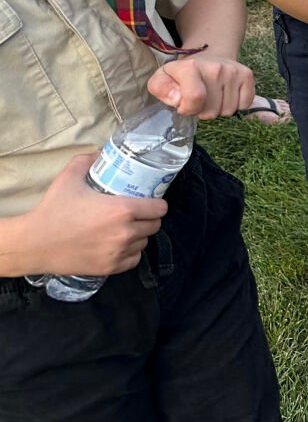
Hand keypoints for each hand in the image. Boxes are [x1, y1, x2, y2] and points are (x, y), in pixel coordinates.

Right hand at [20, 154, 167, 277]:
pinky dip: (130, 253)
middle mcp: (126, 232)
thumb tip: (101, 153)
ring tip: (126, 229)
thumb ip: (88, 160)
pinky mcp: (110, 268)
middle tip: (136, 214)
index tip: (149, 201)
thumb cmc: (53, 210)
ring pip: (144, 243)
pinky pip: (134, 260)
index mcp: (123, 210)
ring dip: (139, 236)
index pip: (160, 208)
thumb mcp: (70, 177)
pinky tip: (119, 245)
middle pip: (155, 226)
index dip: (157, 204)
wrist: (33, 244)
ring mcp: (118, 252)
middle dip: (148, 219)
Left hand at [147, 54, 254, 118]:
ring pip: (228, 111)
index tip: (184, 106)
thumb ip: (161, 88)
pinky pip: (244, 105)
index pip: (195, 98)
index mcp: (190, 67)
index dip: (188, 109)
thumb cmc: (183, 74)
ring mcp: (233, 71)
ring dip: (219, 110)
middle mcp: (215, 67)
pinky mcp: (247, 75)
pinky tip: (227, 96)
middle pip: (211, 111)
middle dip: (203, 112)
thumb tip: (178, 99)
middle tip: (199, 100)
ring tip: (212, 98)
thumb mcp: (161, 78)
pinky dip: (236, 106)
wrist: (209, 56)